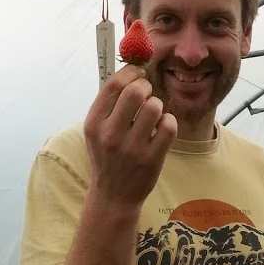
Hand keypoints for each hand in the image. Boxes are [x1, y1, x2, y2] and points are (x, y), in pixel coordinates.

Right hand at [83, 65, 177, 208]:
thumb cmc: (108, 156)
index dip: (131, 72)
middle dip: (146, 87)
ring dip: (158, 106)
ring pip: (155, 107)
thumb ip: (110, 103)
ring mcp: (132, 149)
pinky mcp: (152, 159)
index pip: (114, 85)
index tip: (138, 73)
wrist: (113, 196)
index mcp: (94, 123)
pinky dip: (169, 123)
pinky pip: (169, 126)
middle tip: (147, 95)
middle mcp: (110, 135)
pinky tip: (161, 129)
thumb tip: (132, 68)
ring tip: (153, 116)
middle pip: (136, 92)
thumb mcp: (97, 130)